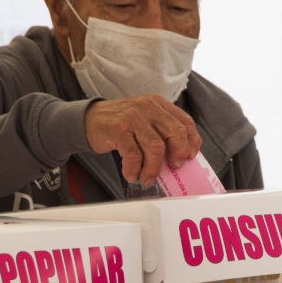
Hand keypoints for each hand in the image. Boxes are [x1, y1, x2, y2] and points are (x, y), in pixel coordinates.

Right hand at [84, 95, 202, 185]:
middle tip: (173, 167)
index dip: (191, 141)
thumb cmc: (122, 124)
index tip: (190, 157)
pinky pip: (133, 155)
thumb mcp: (146, 120)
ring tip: (147, 178)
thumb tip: (182, 157)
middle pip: (175, 132)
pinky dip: (134, 170)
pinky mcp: (119, 129)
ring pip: (155, 147)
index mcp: (159, 104)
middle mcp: (148, 107)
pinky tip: (131, 174)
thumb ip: (162, 131)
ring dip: (153, 169)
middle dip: (178, 154)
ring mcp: (133, 117)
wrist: (90, 119)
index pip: (185, 122)